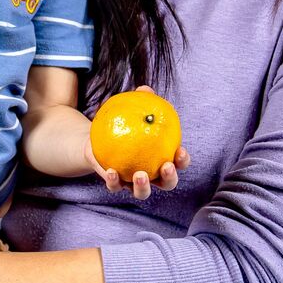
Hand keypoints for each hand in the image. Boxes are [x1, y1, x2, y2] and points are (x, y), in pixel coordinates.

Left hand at [88, 85, 190, 199]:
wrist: (99, 139)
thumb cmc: (124, 123)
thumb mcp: (131, 111)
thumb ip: (141, 101)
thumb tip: (145, 89)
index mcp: (162, 158)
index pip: (179, 162)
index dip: (183, 160)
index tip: (180, 151)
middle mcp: (152, 175)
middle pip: (167, 184)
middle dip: (170, 178)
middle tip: (166, 167)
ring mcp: (133, 183)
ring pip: (143, 192)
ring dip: (143, 187)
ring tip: (139, 175)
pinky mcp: (116, 184)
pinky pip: (116, 186)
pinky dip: (114, 181)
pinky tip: (111, 171)